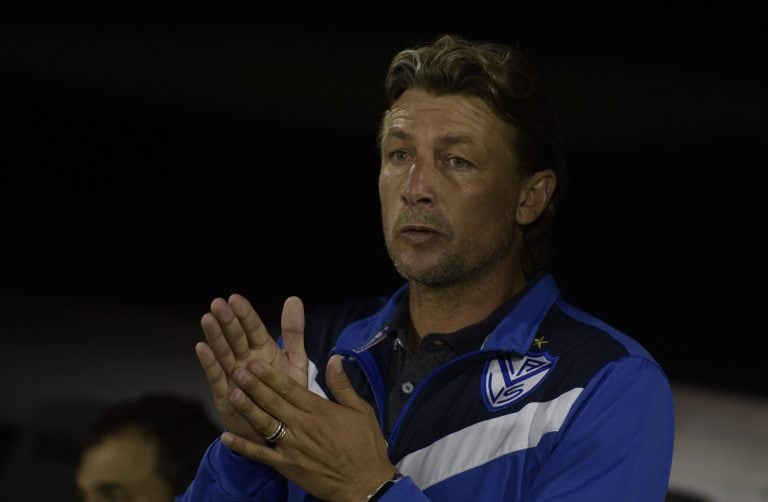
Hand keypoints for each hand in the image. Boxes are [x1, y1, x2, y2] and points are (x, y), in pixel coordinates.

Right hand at [195, 294, 306, 443]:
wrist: (280, 430)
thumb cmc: (287, 394)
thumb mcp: (295, 361)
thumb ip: (294, 332)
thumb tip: (293, 298)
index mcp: (263, 350)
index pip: (253, 328)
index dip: (245, 314)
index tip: (235, 298)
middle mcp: (245, 360)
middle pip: (235, 337)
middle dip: (227, 321)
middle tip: (217, 303)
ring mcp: (233, 375)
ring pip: (223, 352)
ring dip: (215, 336)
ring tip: (207, 319)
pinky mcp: (225, 394)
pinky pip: (217, 376)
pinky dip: (209, 362)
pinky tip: (201, 347)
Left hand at [221, 355, 397, 501]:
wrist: (365, 484)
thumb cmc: (365, 445)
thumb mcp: (361, 410)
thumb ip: (342, 385)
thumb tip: (334, 358)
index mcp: (319, 410)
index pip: (289, 388)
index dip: (270, 374)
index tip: (254, 362)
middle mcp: (302, 426)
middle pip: (273, 402)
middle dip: (253, 385)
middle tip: (236, 370)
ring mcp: (292, 447)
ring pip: (265, 424)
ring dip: (247, 409)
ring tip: (230, 394)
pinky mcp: (287, 466)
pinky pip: (261, 454)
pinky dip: (243, 447)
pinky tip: (226, 437)